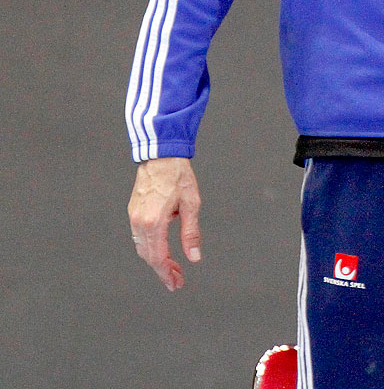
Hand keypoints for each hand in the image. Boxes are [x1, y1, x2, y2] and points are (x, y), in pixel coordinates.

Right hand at [127, 157, 201, 290]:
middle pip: (148, 257)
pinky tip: (161, 251)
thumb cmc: (179, 177)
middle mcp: (140, 223)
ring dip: (156, 261)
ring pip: (142, 249)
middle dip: (163, 271)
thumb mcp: (192, 204)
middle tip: (177, 281)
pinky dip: (149, 249)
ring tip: (171, 269)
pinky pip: (139, 238)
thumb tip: (194, 257)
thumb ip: (191, 233)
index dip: (168, 273)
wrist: (161, 156)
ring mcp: (134, 218)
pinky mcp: (133, 212)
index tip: (177, 283)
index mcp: (154, 222)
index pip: (158, 257)